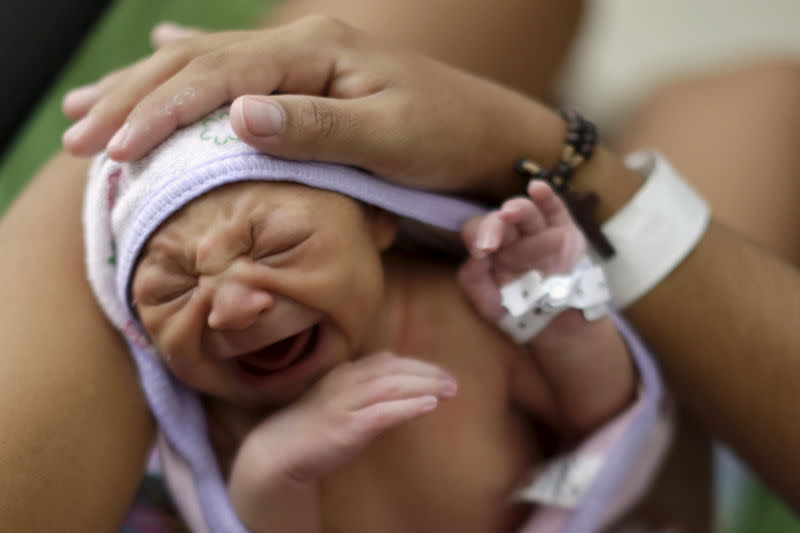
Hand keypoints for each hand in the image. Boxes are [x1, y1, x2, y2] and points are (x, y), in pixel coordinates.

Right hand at [61, 16, 563, 194]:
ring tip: (90, 106)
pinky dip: (193, 69)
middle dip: (133, 99)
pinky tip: (164, 53)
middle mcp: (303, 46)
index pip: (218, 77)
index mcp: (316, 53)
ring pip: (208, 67)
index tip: (113, 147)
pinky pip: (237, 71)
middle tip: (76, 135)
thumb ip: (315, 126)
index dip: (159, 110)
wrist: (492, 135)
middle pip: (198, 64)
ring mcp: (305, 60)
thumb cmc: (447, 140)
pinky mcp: (311, 80)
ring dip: (146, 86)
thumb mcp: (388, 138)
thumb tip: (234, 115)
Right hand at [229, 352, 456, 490]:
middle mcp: (345, 381)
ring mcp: (344, 403)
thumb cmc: (311, 428)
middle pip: (394, 370)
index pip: (387, 361)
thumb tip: (397, 386)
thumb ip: (363, 389)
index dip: (416, 364)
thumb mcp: (337, 399)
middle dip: (427, 373)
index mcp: (344, 373)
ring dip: (425, 385)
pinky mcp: (347, 427)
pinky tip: (429, 405)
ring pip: (392, 386)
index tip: (439, 372)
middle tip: (454, 381)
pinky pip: (383, 412)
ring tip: (449, 390)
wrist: (278, 452)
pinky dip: (409, 406)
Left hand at [458, 180, 584, 321]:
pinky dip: (546, 196)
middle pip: (500, 219)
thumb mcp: (487, 302)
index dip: (477, 236)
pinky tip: (537, 188)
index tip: (481, 251)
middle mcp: (511, 234)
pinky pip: (554, 208)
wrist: (553, 318)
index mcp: (489, 246)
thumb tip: (475, 255)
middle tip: (492, 241)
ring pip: (526, 213)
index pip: (477, 231)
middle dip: (495, 226)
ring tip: (510, 213)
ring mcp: (537, 228)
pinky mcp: (563, 227)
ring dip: (518, 211)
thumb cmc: (514, 306)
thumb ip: (473, 279)